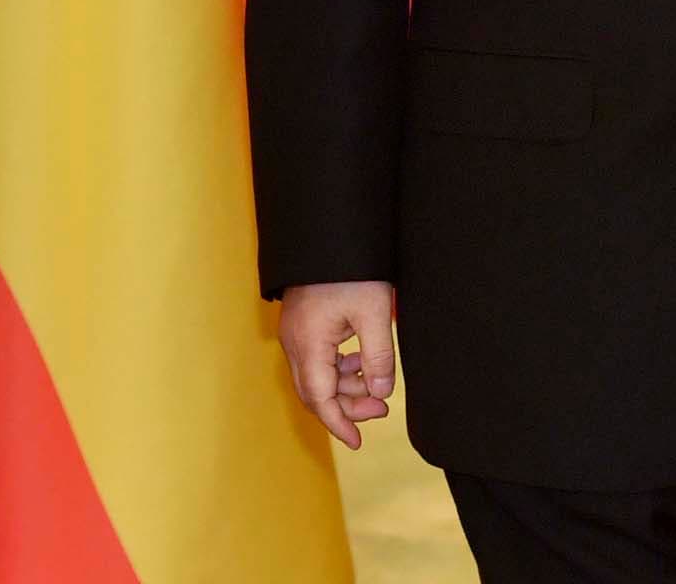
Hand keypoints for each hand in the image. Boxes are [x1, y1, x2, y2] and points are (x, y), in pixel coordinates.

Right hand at [277, 279, 397, 448]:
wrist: (328, 234)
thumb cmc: (352, 270)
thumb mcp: (374, 314)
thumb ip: (379, 358)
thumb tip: (382, 393)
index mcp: (308, 344)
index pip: (319, 398)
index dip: (339, 424)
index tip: (358, 441)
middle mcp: (294, 342)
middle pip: (315, 391)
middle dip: (346, 406)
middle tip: (381, 410)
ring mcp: (294, 333)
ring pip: (316, 376)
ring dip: (345, 386)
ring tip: (377, 387)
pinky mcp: (301, 323)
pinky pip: (316, 358)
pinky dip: (338, 368)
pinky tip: (361, 364)